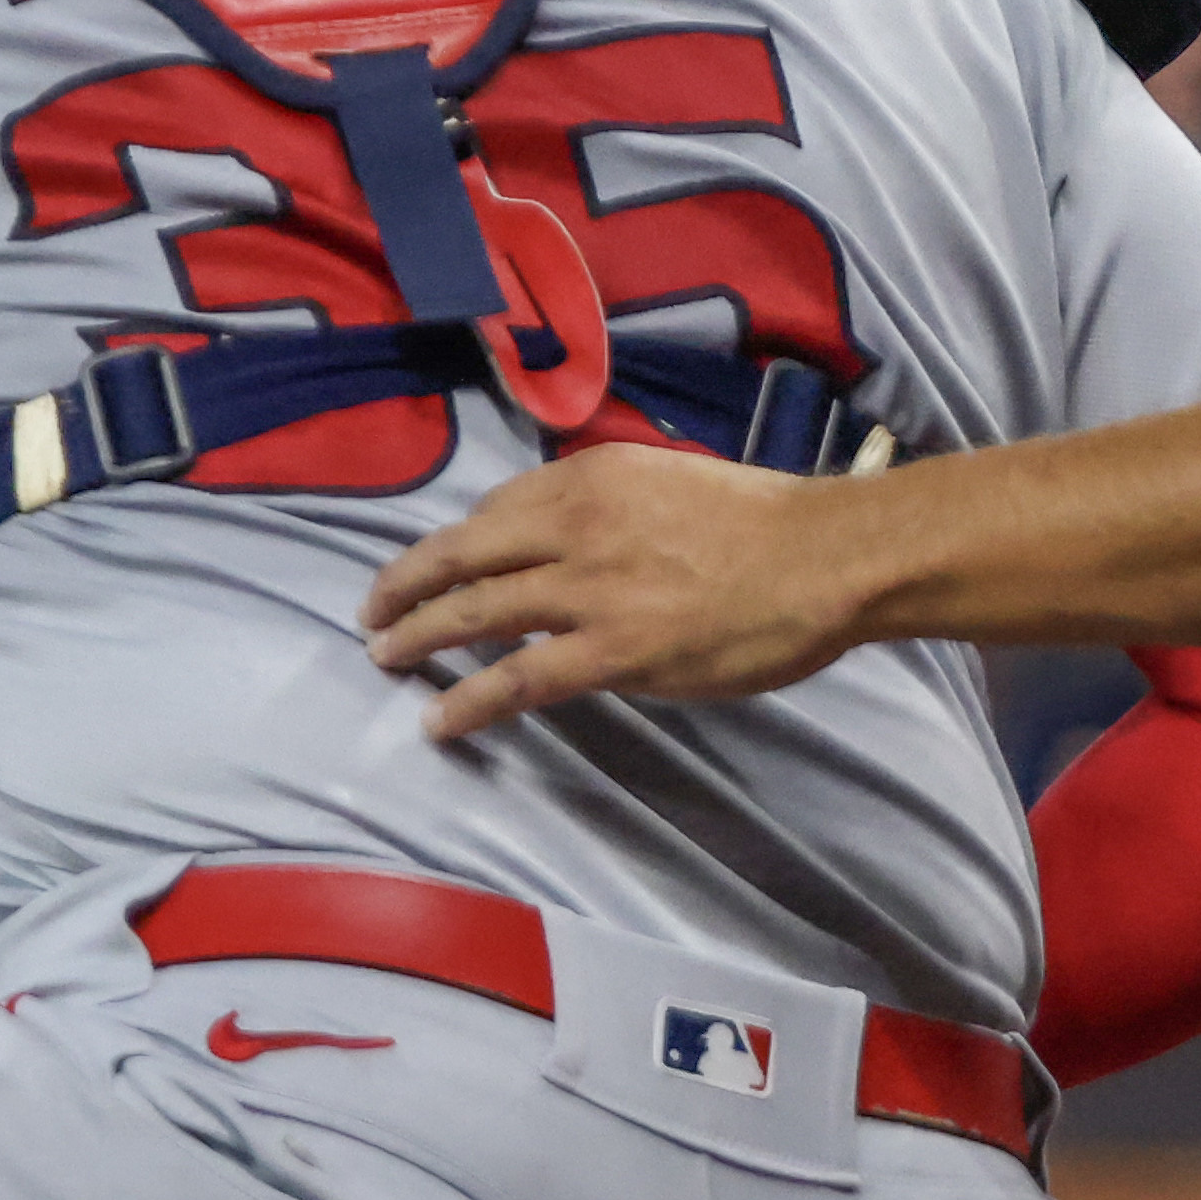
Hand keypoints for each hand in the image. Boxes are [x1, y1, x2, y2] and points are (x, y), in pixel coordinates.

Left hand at [358, 443, 885, 743]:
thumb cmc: (765, 523)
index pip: (490, 513)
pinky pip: (517, 680)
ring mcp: (586, 591)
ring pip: (472, 615)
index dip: (451, 547)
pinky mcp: (611, 651)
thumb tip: (560, 537)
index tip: (433, 568)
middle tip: (372, 612)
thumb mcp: (665, 482)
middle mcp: (571, 526)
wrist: (828, 558)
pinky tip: (440, 720)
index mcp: (586, 479)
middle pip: (458, 557)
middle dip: (402, 587)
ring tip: (385, 658)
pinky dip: (468, 701)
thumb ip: (605, 507)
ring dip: (417, 637)